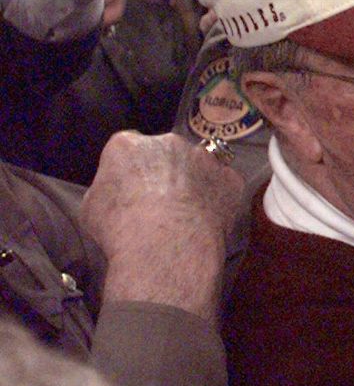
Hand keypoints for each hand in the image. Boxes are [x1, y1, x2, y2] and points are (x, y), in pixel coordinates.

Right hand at [80, 132, 244, 320]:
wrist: (165, 243)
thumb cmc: (119, 227)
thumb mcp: (91, 207)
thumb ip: (108, 189)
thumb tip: (118, 192)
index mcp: (128, 145)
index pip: (129, 148)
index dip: (131, 170)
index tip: (132, 189)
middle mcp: (168, 142)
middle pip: (167, 152)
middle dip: (165, 171)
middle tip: (162, 202)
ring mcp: (204, 158)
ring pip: (200, 165)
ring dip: (195, 181)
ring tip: (188, 212)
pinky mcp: (230, 178)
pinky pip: (224, 184)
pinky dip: (219, 198)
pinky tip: (210, 220)